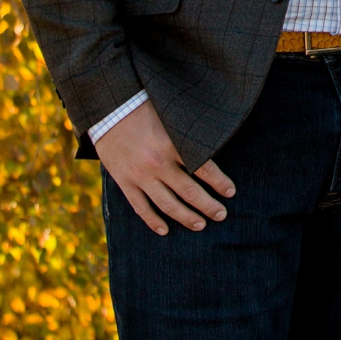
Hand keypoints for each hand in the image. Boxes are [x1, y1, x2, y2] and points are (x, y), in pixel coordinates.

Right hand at [95, 102, 235, 236]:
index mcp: (173, 145)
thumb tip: (217, 139)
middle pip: (188, 192)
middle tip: (221, 215)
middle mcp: (157, 164)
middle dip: (208, 206)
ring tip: (200, 225)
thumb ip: (191, 132)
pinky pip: (140, 207)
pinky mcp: (124, 182)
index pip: (204, 169)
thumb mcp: (173, 116)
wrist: (109, 110)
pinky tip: (164, 230)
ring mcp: (139, 176)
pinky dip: (152, 220)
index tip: (230, 192)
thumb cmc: (146, 108)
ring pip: (167, 204)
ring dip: (185, 217)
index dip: (219, 183)